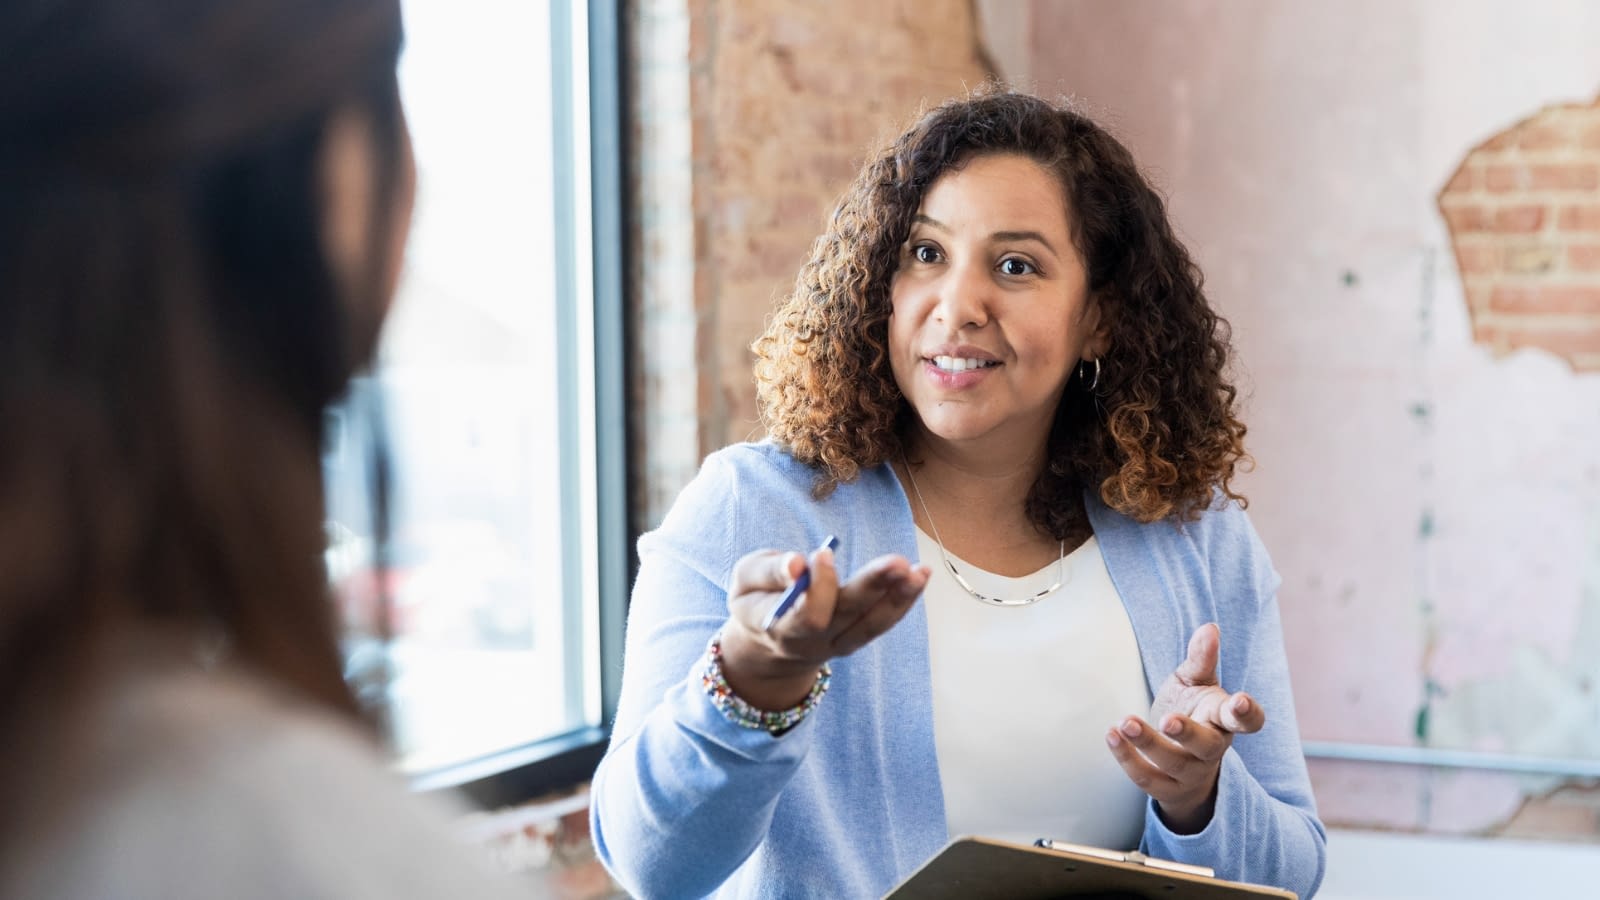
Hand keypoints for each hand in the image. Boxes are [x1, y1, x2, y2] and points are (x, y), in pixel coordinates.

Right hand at [719, 545, 928, 710]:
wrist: (765, 647)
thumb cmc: (755, 601)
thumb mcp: (744, 582)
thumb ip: (767, 572)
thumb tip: (798, 563)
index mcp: (781, 627)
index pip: (807, 615)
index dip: (818, 587)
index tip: (822, 553)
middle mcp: (814, 641)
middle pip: (847, 616)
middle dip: (873, 588)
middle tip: (897, 562)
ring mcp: (838, 643)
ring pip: (871, 623)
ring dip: (898, 597)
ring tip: (919, 571)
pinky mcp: (855, 638)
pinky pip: (881, 622)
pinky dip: (903, 600)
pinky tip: (922, 574)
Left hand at [1104, 623, 1265, 833]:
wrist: (1180, 760)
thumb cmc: (1192, 711)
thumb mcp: (1194, 682)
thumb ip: (1201, 658)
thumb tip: (1210, 627)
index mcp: (1223, 720)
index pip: (1247, 721)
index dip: (1248, 713)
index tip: (1240, 700)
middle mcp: (1212, 749)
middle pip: (1207, 746)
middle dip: (1187, 733)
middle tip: (1166, 719)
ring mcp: (1191, 772)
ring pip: (1173, 764)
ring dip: (1147, 744)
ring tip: (1124, 722)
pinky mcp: (1166, 788)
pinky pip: (1147, 779)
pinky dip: (1127, 759)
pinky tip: (1111, 735)